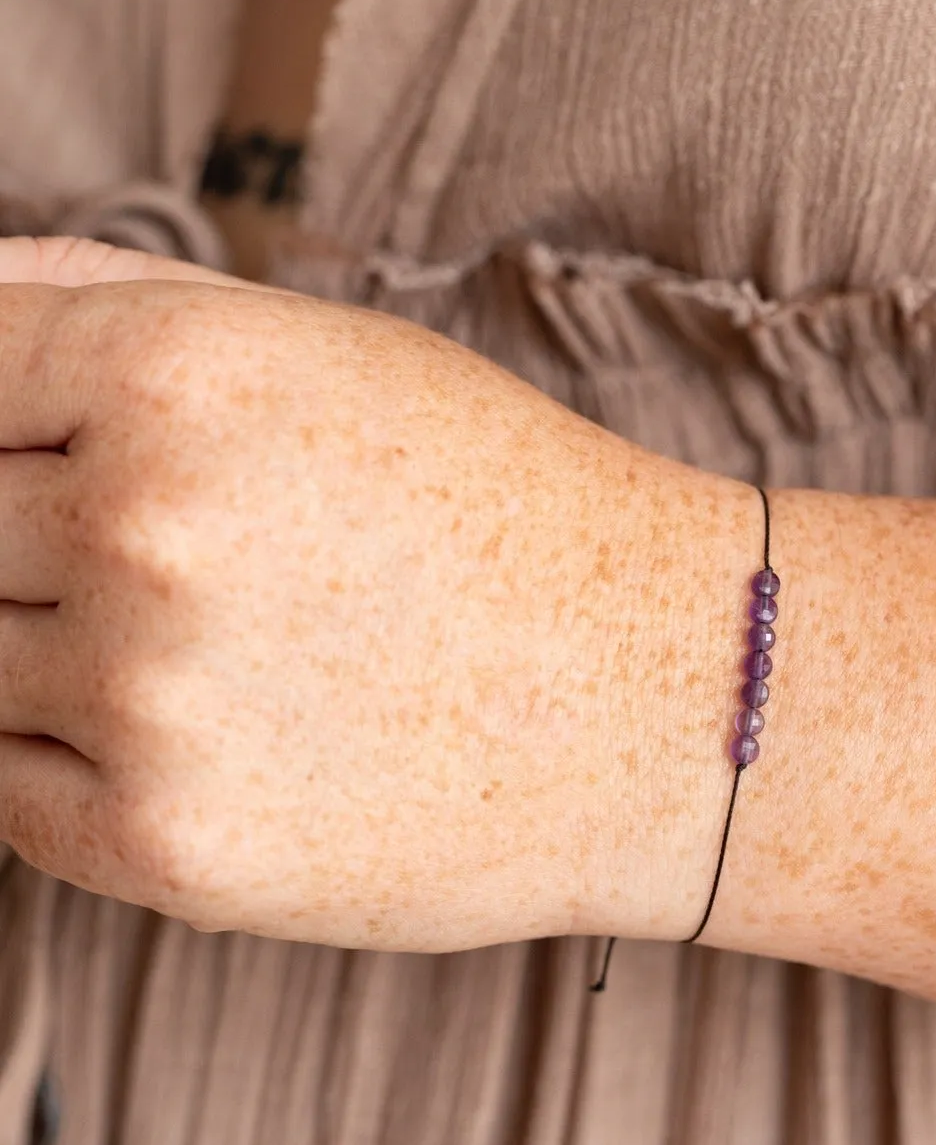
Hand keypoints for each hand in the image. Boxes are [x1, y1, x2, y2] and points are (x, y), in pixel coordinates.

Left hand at [0, 235, 725, 950]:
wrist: (661, 699)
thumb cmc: (498, 503)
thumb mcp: (322, 349)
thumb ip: (100, 296)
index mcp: (171, 372)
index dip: (0, 421)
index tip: (51, 464)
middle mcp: (141, 528)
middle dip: (27, 537)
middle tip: (172, 567)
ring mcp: (147, 697)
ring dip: (46, 649)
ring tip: (203, 647)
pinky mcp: (166, 848)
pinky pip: (2, 791)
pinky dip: (57, 759)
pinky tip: (182, 731)